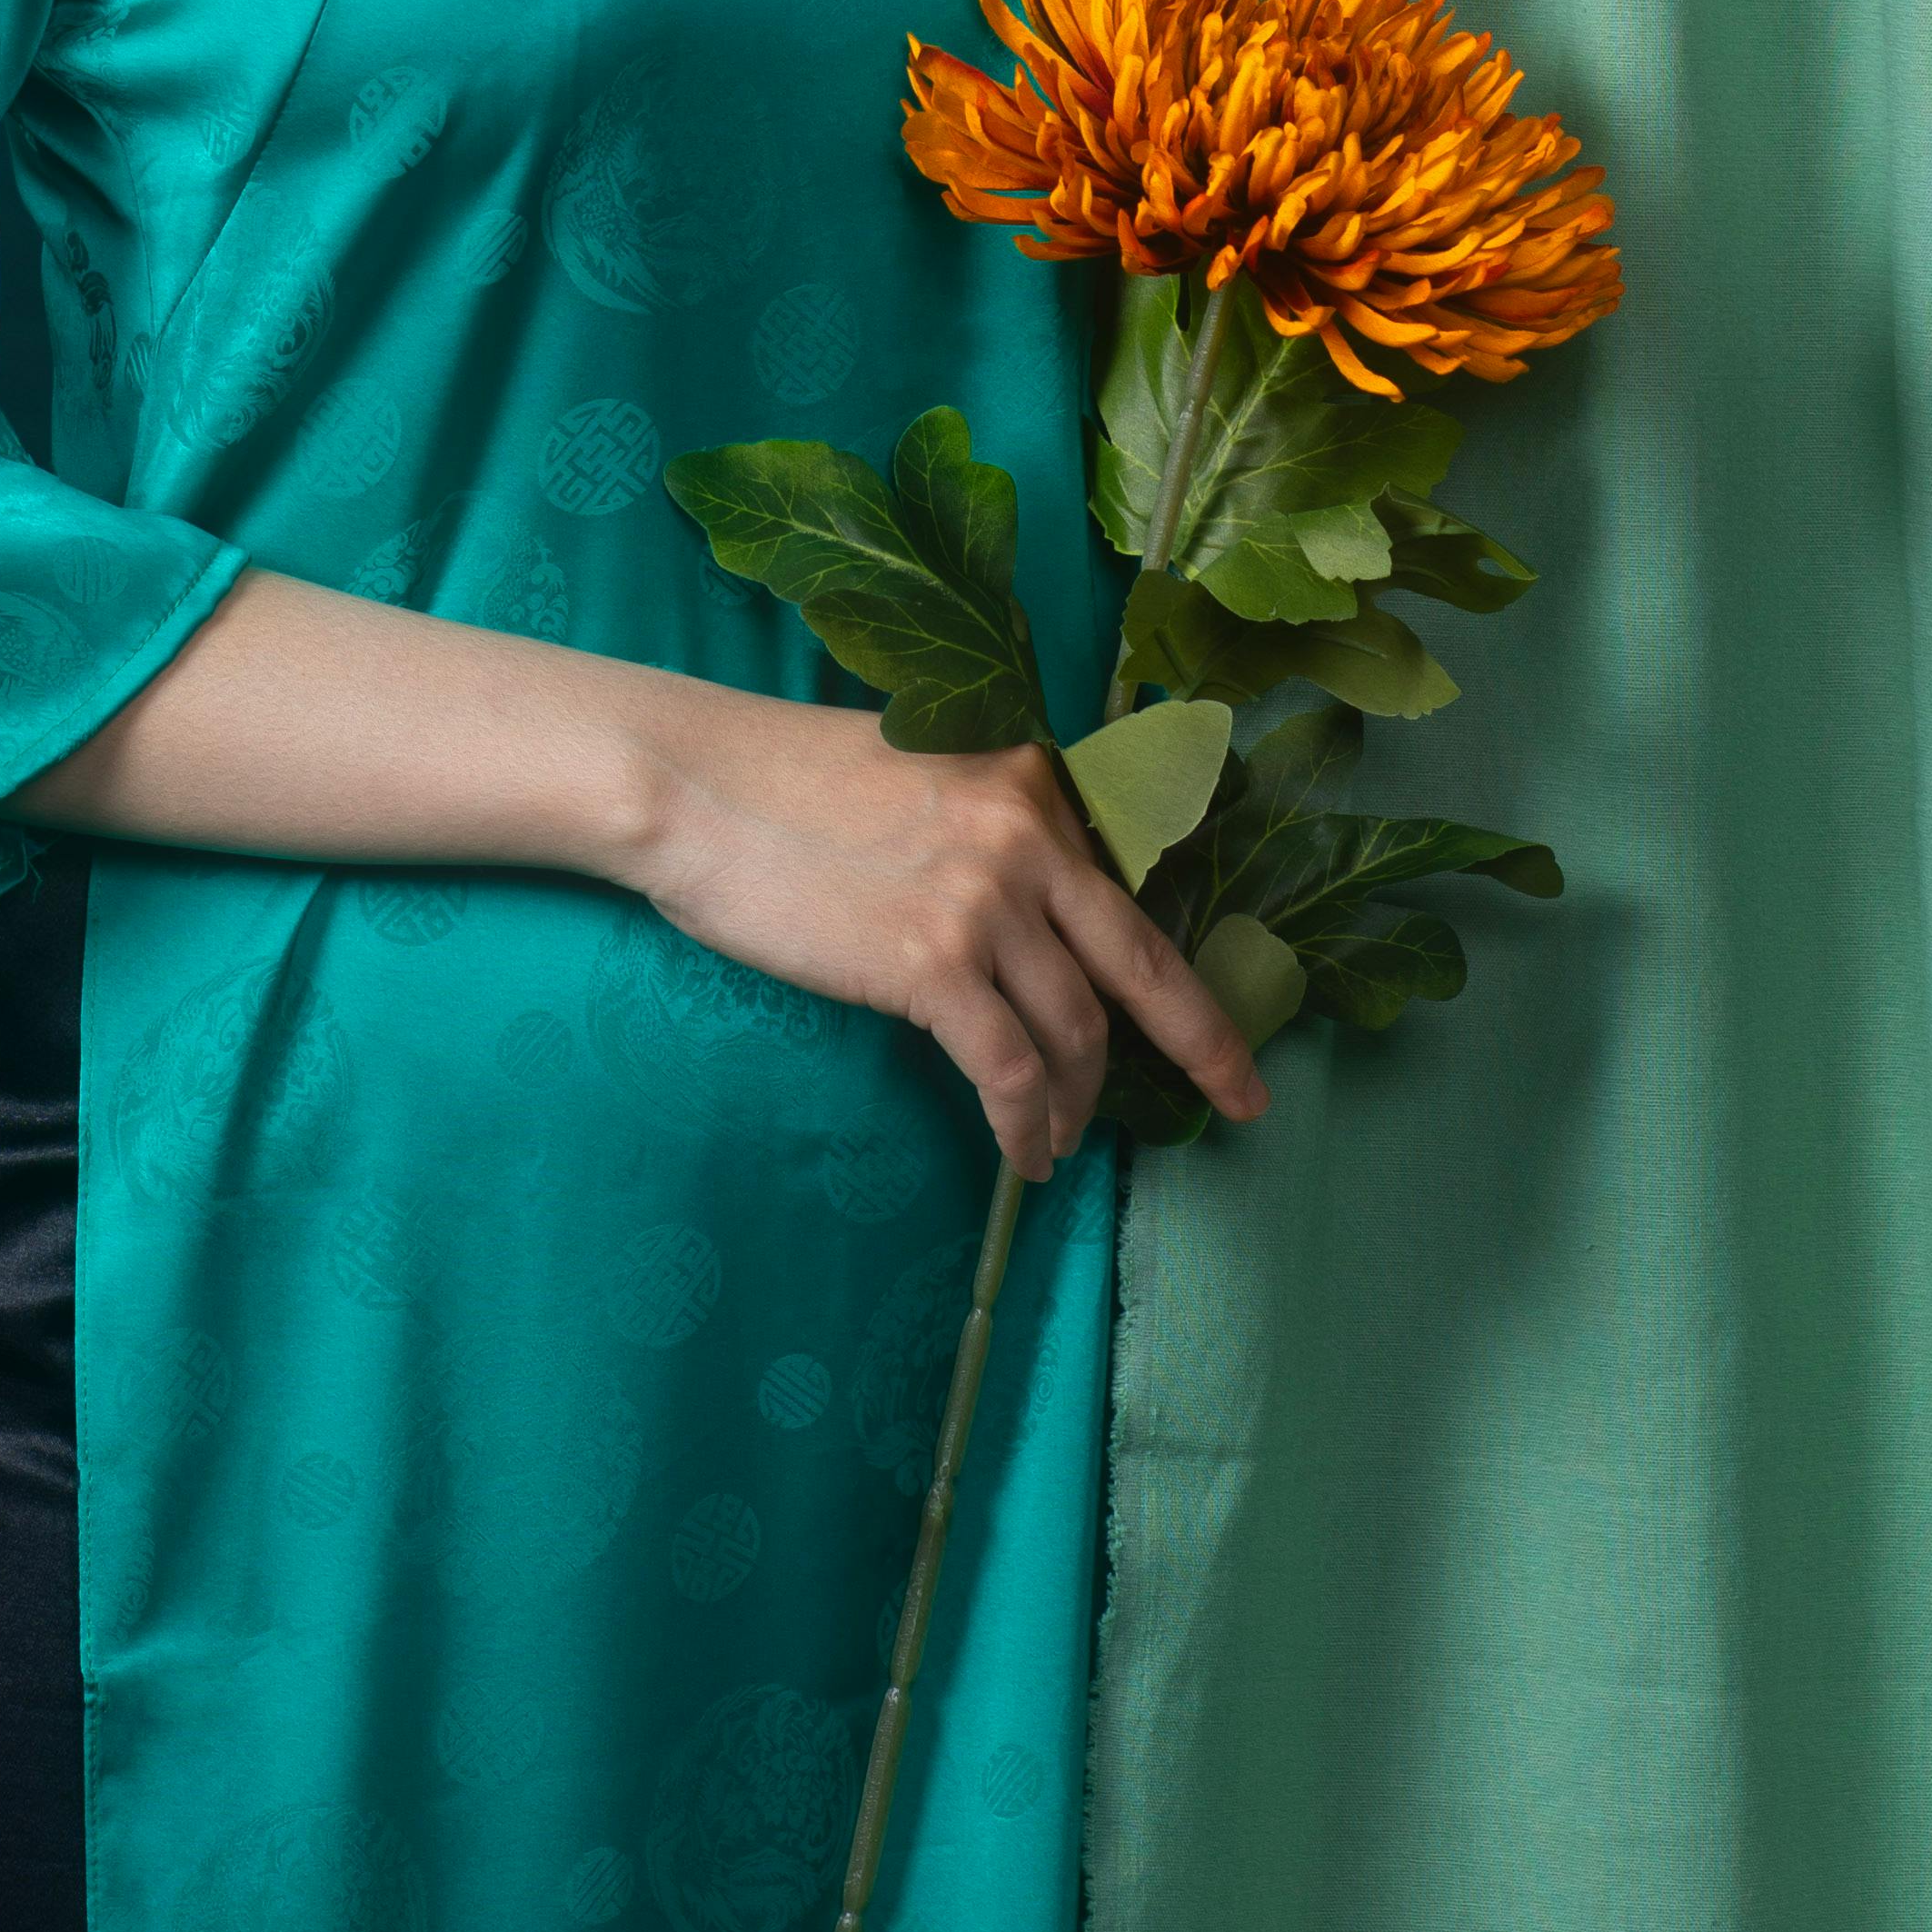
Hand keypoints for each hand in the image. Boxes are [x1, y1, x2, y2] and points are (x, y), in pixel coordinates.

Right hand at [628, 686, 1264, 1179]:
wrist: (691, 783)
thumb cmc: (779, 781)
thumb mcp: (919, 775)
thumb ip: (987, 828)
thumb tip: (1028, 914)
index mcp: (1030, 782)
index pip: (1123, 892)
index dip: (1170, 971)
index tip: (1206, 1022)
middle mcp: (1027, 835)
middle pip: (1144, 964)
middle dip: (1206, 1044)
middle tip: (1240, 1102)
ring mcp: (984, 901)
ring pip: (1075, 1031)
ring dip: (1076, 1104)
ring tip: (1058, 1142)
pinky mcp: (931, 963)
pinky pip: (1009, 1069)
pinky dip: (1025, 1125)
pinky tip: (1021, 1155)